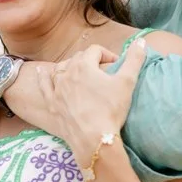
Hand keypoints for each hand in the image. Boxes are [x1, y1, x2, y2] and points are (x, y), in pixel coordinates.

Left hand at [39, 38, 146, 160]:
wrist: (93, 139)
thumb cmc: (110, 110)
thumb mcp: (127, 82)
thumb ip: (134, 59)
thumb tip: (141, 41)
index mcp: (84, 65)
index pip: (95, 50)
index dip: (107, 54)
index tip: (116, 65)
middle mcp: (67, 73)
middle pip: (78, 58)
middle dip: (90, 60)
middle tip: (102, 71)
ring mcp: (57, 89)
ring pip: (60, 69)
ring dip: (70, 66)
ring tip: (78, 71)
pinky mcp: (52, 104)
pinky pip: (44, 85)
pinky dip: (43, 76)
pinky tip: (41, 71)